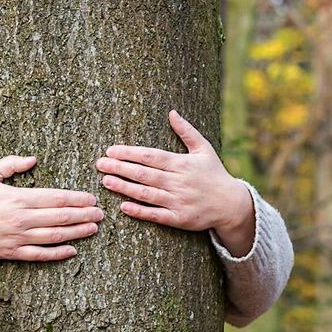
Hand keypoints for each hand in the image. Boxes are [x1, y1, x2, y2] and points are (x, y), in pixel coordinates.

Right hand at [0, 155, 103, 264]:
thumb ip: (11, 164)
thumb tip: (33, 158)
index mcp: (18, 198)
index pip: (55, 198)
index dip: (76, 198)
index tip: (91, 198)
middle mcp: (21, 219)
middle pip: (60, 217)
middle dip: (84, 215)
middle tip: (101, 214)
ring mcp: (18, 238)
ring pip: (55, 236)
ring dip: (77, 232)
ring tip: (93, 228)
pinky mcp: (13, 253)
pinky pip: (40, 255)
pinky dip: (58, 253)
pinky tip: (72, 250)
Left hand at [94, 109, 251, 234]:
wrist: (231, 204)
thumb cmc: (214, 174)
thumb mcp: (204, 149)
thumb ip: (187, 131)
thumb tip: (172, 112)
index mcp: (182, 163)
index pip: (151, 156)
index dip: (130, 153)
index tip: (111, 151)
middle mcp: (179, 182)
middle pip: (145, 174)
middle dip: (120, 168)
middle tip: (100, 164)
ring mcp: (178, 201)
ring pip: (147, 194)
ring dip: (125, 188)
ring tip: (106, 181)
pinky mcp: (179, 219)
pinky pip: (156, 215)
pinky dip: (139, 211)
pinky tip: (123, 206)